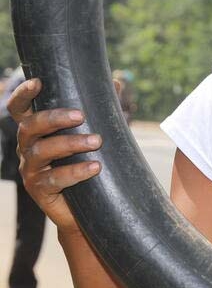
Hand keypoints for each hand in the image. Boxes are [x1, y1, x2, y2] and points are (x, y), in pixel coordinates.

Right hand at [9, 78, 102, 234]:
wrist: (87, 205)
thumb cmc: (88, 159)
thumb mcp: (97, 131)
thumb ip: (102, 109)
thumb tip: (114, 83)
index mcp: (36, 130)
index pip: (20, 109)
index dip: (23, 95)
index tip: (38, 82)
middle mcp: (28, 148)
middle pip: (29, 127)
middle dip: (54, 118)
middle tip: (81, 115)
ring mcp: (31, 170)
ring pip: (42, 152)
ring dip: (70, 143)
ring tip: (97, 141)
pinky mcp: (39, 190)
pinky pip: (54, 179)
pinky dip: (75, 172)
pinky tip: (95, 168)